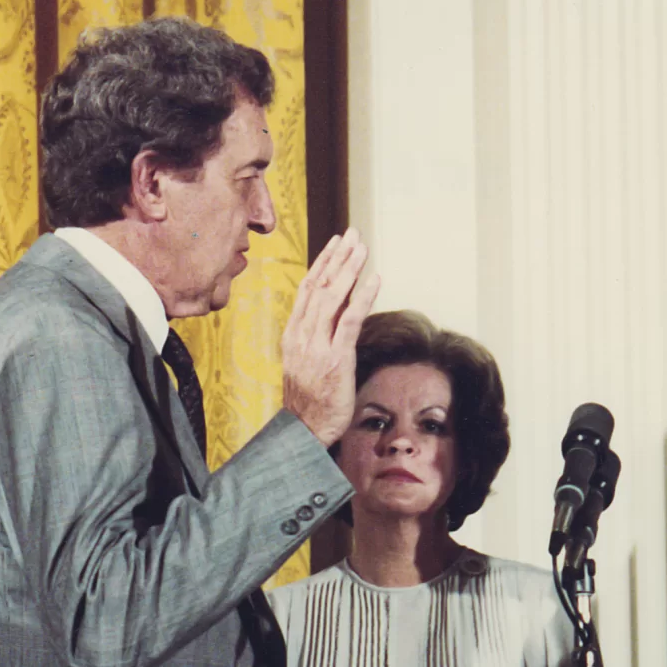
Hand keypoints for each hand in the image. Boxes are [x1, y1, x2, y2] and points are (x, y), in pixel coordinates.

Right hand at [282, 229, 381, 444]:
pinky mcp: (335, 360)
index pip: (306, 291)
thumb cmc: (310, 402)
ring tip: (362, 248)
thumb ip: (318, 337)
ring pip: (331, 299)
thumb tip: (338, 314)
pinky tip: (373, 279)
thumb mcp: (307, 363)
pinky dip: (361, 297)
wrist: (304, 431)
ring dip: (348, 270)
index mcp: (293, 336)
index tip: (335, 244)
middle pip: (318, 287)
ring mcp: (316, 348)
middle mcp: (301, 337)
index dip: (322, 264)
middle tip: (352, 235)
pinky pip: (349, 322)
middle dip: (337, 258)